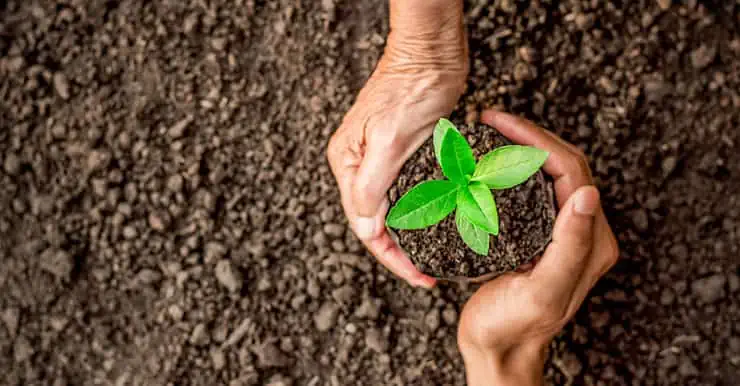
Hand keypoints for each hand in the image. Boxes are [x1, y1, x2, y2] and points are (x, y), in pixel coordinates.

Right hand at [327, 0, 466, 287]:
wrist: (431, 53)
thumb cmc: (410, 88)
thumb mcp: (389, 139)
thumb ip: (372, 184)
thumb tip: (365, 227)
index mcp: (348, 164)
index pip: (364, 225)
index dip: (391, 257)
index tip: (418, 277)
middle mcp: (358, 166)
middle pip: (375, 223)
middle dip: (400, 252)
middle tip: (428, 275)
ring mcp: (378, 160)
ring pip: (392, 211)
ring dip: (410, 236)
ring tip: (432, 259)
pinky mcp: (401, 154)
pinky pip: (406, 194)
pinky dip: (420, 213)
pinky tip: (436, 226)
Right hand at [457, 111, 618, 385]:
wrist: (497, 348)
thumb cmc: (514, 326)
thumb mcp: (542, 291)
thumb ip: (569, 246)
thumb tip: (588, 193)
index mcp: (590, 240)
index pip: (570, 169)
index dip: (536, 139)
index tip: (499, 123)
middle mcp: (581, 230)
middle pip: (562, 164)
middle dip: (528, 135)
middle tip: (490, 119)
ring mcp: (559, 230)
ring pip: (547, 172)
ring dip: (522, 146)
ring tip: (489, 132)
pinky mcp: (538, 234)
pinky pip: (532, 188)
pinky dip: (511, 167)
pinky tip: (488, 162)